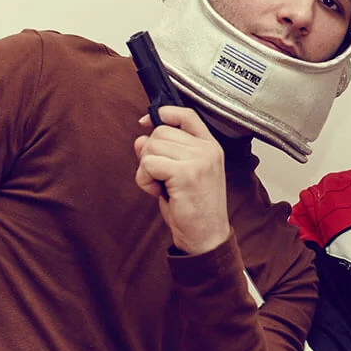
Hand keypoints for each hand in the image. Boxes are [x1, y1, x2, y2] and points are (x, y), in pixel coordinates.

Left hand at [134, 106, 230, 254]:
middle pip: (161, 131)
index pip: (186, 114)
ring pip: (152, 146)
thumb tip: (140, 138)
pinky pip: (148, 164)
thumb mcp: (179, 174)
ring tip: (159, 186)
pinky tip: (156, 192)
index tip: (146, 123)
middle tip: (159, 176)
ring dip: (145, 168)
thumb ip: (163, 152)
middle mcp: (207, 149)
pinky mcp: (185, 173)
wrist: (206, 237)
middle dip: (150, 153)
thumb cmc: (193, 207)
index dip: (163, 114)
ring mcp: (199, 160)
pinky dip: (144, 179)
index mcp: (210, 146)